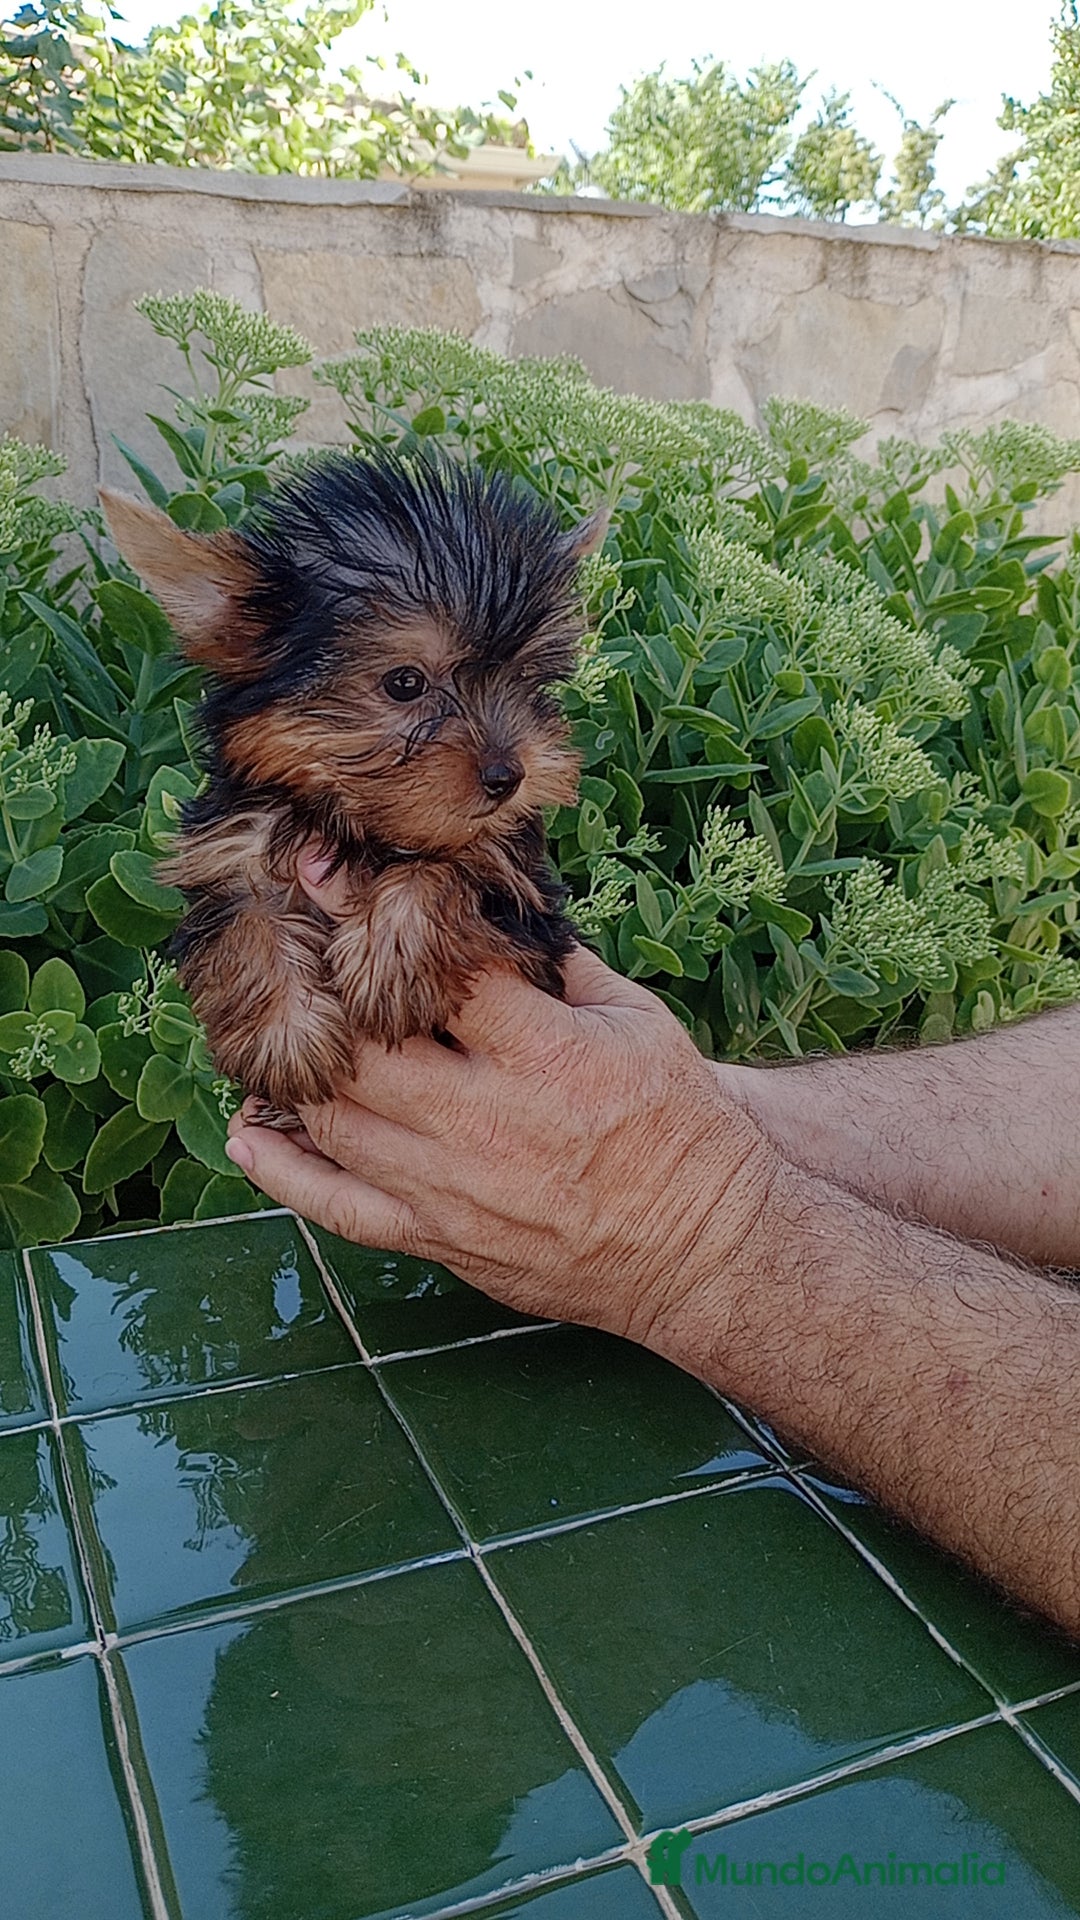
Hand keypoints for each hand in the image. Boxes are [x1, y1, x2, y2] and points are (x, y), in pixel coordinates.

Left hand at [225, 853, 776, 1347]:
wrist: (698, 1246)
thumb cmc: (677, 1123)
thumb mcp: (637, 1020)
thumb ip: (557, 961)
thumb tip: (489, 901)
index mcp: (543, 1053)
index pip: (432, 971)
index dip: (368, 917)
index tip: (324, 874)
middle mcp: (487, 1120)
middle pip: (361, 1045)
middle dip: (314, 987)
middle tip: (282, 946)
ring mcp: (453, 1187)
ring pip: (334, 1118)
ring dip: (292, 1070)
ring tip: (273, 1027)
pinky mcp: (439, 1239)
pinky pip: (338, 1209)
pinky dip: (283, 1173)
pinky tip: (248, 1135)